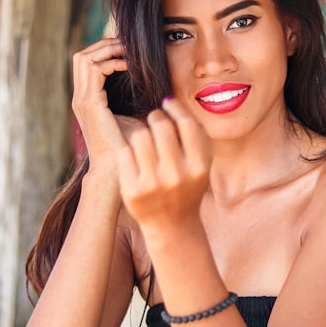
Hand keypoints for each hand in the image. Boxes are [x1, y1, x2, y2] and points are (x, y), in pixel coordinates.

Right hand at [71, 38, 133, 171]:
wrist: (116, 172)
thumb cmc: (128, 149)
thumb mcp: (133, 118)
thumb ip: (135, 100)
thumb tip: (154, 85)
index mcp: (88, 100)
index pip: (88, 62)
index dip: (106, 51)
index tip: (130, 51)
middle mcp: (81, 98)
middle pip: (82, 55)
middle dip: (105, 45)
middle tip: (128, 46)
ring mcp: (82, 100)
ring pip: (84, 58)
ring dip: (108, 50)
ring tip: (129, 52)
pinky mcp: (90, 104)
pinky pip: (95, 70)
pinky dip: (112, 62)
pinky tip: (130, 67)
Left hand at [117, 98, 211, 228]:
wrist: (172, 226)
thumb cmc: (187, 186)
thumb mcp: (201, 164)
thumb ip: (194, 134)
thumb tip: (169, 101)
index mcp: (199, 167)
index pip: (186, 124)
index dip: (175, 108)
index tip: (167, 104)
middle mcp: (177, 176)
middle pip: (160, 126)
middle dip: (155, 118)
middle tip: (154, 121)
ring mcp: (152, 184)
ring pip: (139, 136)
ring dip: (142, 133)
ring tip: (146, 141)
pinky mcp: (132, 191)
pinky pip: (124, 153)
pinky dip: (129, 151)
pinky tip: (136, 158)